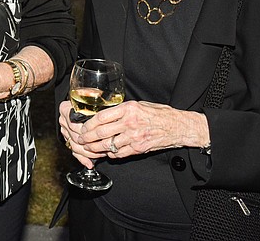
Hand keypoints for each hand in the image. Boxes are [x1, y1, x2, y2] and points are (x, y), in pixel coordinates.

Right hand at [58, 99, 102, 168]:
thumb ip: (92, 97)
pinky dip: (82, 158)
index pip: (74, 124)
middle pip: (75, 136)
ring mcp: (64, 130)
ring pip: (74, 145)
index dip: (86, 132)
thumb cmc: (87, 97)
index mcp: (65, 109)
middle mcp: (63, 120)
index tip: (98, 135)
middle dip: (89, 144)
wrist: (80, 99)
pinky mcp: (67, 138)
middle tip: (103, 147)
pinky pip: (73, 151)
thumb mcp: (89, 94)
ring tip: (100, 154)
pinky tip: (89, 163)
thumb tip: (98, 99)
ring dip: (87, 152)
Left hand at [73, 100, 209, 159]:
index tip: (83, 127)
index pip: (101, 117)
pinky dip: (110, 154)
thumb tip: (104, 115)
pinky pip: (119, 153)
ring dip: (96, 148)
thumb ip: (121, 110)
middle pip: (101, 132)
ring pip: (108, 145)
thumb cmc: (158, 114)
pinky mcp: (138, 148)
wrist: (178, 126)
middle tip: (81, 139)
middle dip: (87, 138)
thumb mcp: (139, 105)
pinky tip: (106, 152)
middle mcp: (130, 123)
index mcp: (128, 109)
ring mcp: (134, 137)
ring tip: (89, 148)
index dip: (88, 124)